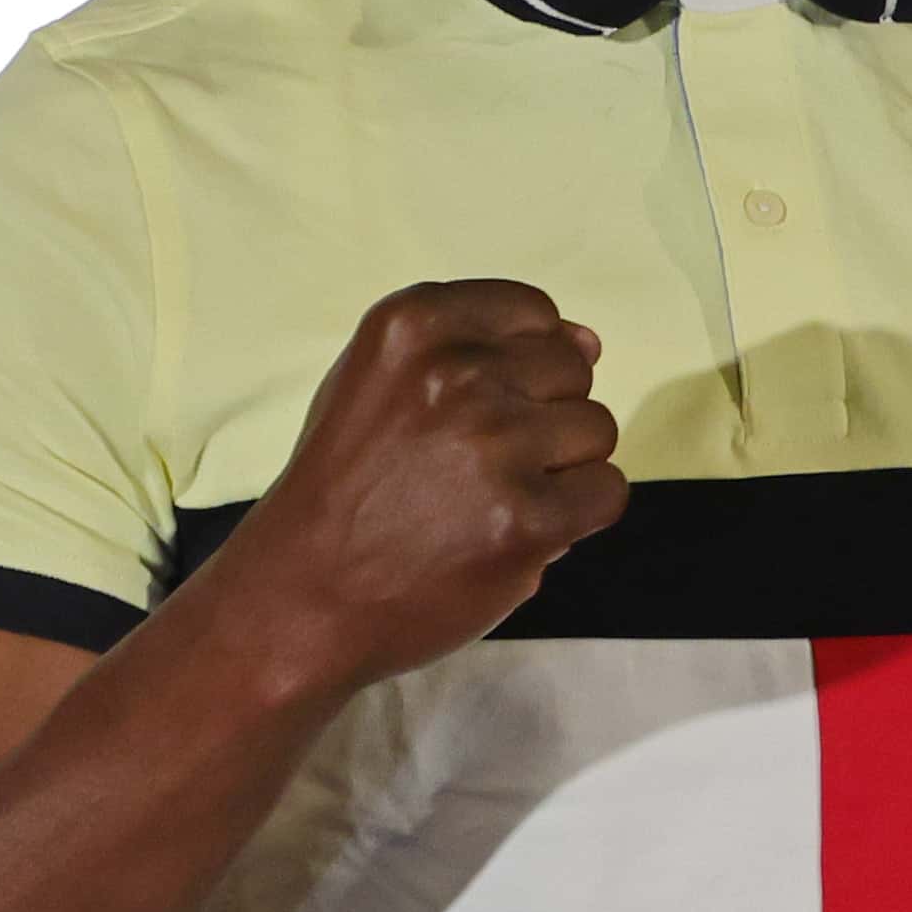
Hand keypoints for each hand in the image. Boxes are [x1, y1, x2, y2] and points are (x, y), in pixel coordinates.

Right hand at [228, 279, 626, 687]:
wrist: (304, 597)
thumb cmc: (344, 490)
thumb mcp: (378, 383)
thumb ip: (476, 350)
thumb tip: (590, 342)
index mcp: (414, 324)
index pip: (533, 313)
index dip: (521, 369)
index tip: (479, 411)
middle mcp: (457, 373)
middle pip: (570, 370)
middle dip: (541, 419)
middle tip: (476, 470)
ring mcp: (495, 445)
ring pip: (595, 429)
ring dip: (560, 469)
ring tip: (492, 501)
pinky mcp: (527, 518)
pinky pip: (607, 491)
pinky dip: (576, 517)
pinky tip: (520, 531)